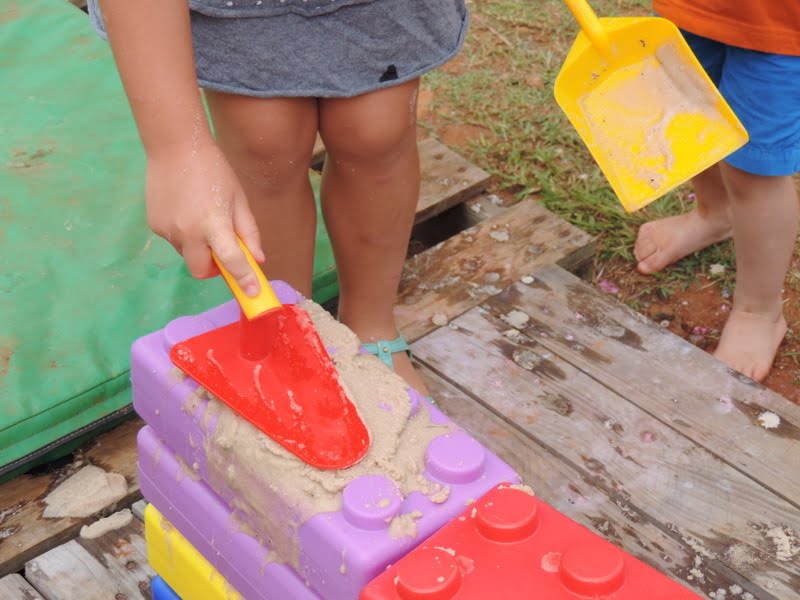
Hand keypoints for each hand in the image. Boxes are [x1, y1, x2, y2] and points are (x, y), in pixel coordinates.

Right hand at [145, 139, 264, 295]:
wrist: (174, 145)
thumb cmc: (214, 170)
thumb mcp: (238, 199)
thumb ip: (248, 232)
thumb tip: (257, 259)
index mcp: (213, 223)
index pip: (231, 261)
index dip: (244, 279)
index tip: (253, 293)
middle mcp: (187, 231)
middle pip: (201, 271)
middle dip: (214, 269)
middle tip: (223, 253)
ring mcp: (167, 230)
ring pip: (187, 255)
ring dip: (199, 248)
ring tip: (203, 216)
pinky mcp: (154, 225)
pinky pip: (174, 240)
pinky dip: (185, 234)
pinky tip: (186, 209)